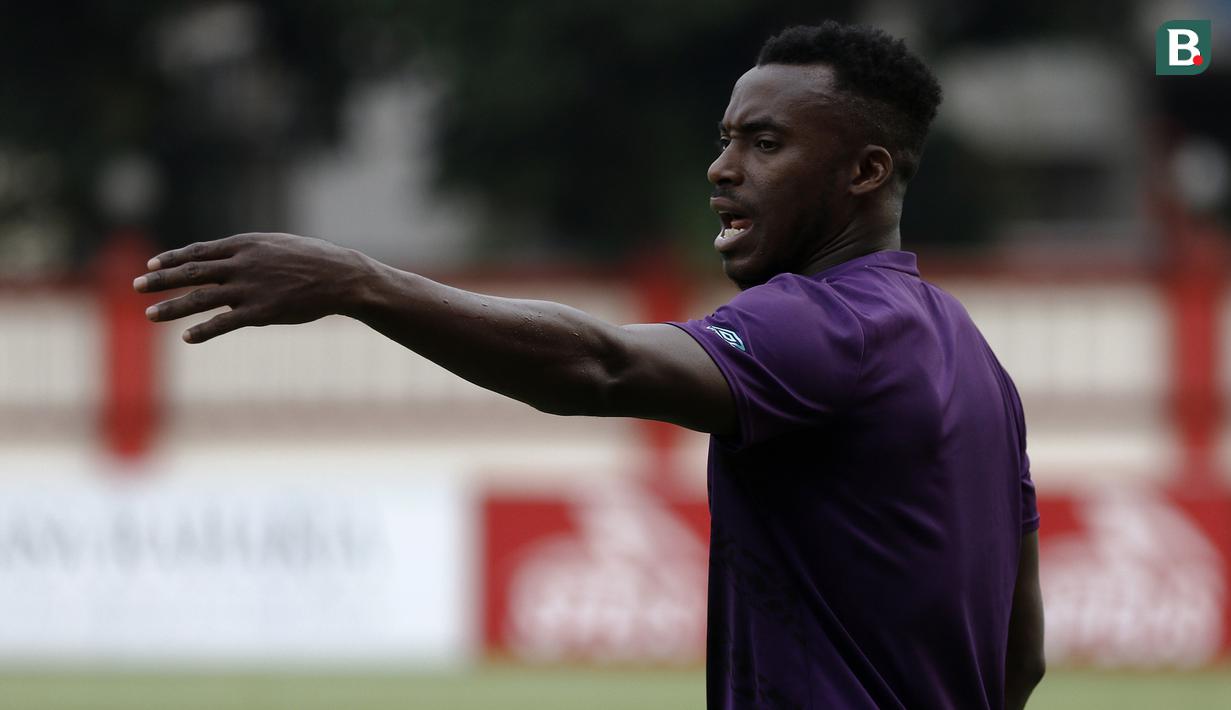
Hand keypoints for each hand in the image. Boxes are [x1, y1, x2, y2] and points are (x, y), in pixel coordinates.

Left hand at [133, 232, 369, 342]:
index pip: (199, 251)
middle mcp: (242, 264)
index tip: (151, 263)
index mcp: (245, 244)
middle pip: (191, 272)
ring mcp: (250, 288)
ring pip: (200, 297)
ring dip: (172, 307)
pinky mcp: (261, 312)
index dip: (173, 258)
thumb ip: (250, 253)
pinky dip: (204, 330)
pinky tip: (187, 337)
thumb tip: (229, 263)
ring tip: (149, 314)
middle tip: (136, 286)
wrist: (342, 276)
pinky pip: (225, 322)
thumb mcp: (278, 245)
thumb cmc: (314, 259)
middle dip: (161, 279)